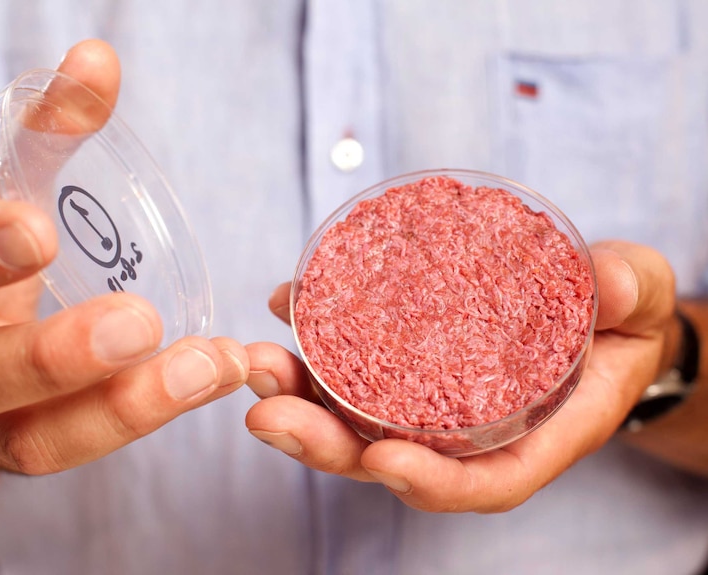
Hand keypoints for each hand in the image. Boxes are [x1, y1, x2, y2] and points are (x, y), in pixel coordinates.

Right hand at [0, 39, 246, 543]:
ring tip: (212, 365)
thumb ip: (43, 134)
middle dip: (57, 354)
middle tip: (141, 322)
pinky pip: (72, 452)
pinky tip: (208, 378)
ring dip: (126, 408)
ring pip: (31, 440)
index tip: (37, 227)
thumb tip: (97, 59)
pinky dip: (143, 419)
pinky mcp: (13, 453)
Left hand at [245, 241, 676, 511]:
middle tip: (268, 413)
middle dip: (325, 444)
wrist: (596, 308)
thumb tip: (611, 285)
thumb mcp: (639, 299)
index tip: (380, 460)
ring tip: (255, 365)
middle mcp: (469, 431)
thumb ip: (629, 293)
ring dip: (297, 398)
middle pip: (390, 458)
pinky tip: (283, 306)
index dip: (429, 480)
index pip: (479, 481)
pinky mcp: (407, 365)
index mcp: (532, 435)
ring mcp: (430, 401)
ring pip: (354, 419)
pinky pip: (351, 367)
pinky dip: (312, 344)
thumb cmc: (622, 318)